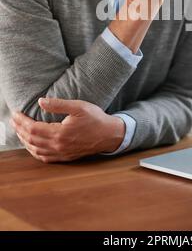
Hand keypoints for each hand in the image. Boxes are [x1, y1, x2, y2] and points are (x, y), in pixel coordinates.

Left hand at [10, 98, 125, 162]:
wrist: (109, 135)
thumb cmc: (95, 119)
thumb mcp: (79, 106)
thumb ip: (58, 105)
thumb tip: (40, 102)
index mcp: (60, 133)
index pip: (33, 128)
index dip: (22, 121)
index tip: (16, 114)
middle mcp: (58, 145)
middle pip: (31, 140)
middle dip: (20, 130)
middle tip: (13, 121)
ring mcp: (61, 153)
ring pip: (36, 150)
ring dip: (25, 141)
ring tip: (19, 132)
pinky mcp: (66, 157)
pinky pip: (45, 158)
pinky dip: (34, 152)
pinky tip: (32, 147)